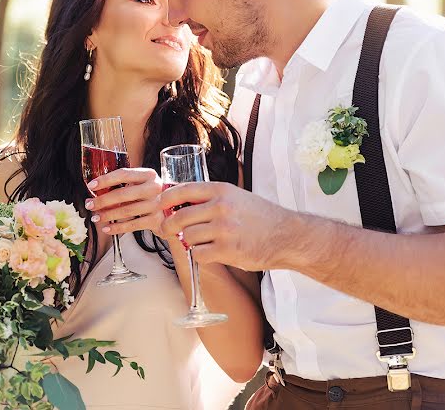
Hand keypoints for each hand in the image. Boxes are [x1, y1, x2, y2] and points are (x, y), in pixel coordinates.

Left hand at [86, 168, 164, 236]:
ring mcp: (157, 205)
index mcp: (149, 174)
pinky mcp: (157, 220)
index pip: (123, 174)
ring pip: (126, 211)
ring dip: (107, 215)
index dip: (105, 180)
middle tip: (89, 204)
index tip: (91, 186)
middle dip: (102, 200)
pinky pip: (132, 225)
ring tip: (96, 217)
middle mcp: (154, 188)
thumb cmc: (152, 196)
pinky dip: (117, 227)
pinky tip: (107, 228)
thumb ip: (126, 184)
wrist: (175, 211)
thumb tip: (98, 190)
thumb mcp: (143, 184)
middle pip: (123, 194)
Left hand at [159, 181, 291, 270]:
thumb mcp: (236, 196)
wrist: (286, 236)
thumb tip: (179, 204)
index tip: (159, 205)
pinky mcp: (227, 250)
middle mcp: (221, 207)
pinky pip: (199, 254)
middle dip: (168, 225)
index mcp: (221, 190)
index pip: (183, 190)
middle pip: (179, 216)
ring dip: (189, 242)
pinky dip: (201, 255)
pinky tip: (211, 252)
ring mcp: (223, 229)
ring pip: (187, 237)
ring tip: (200, 242)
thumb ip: (211, 198)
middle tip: (167, 230)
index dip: (165, 198)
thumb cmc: (260, 216)